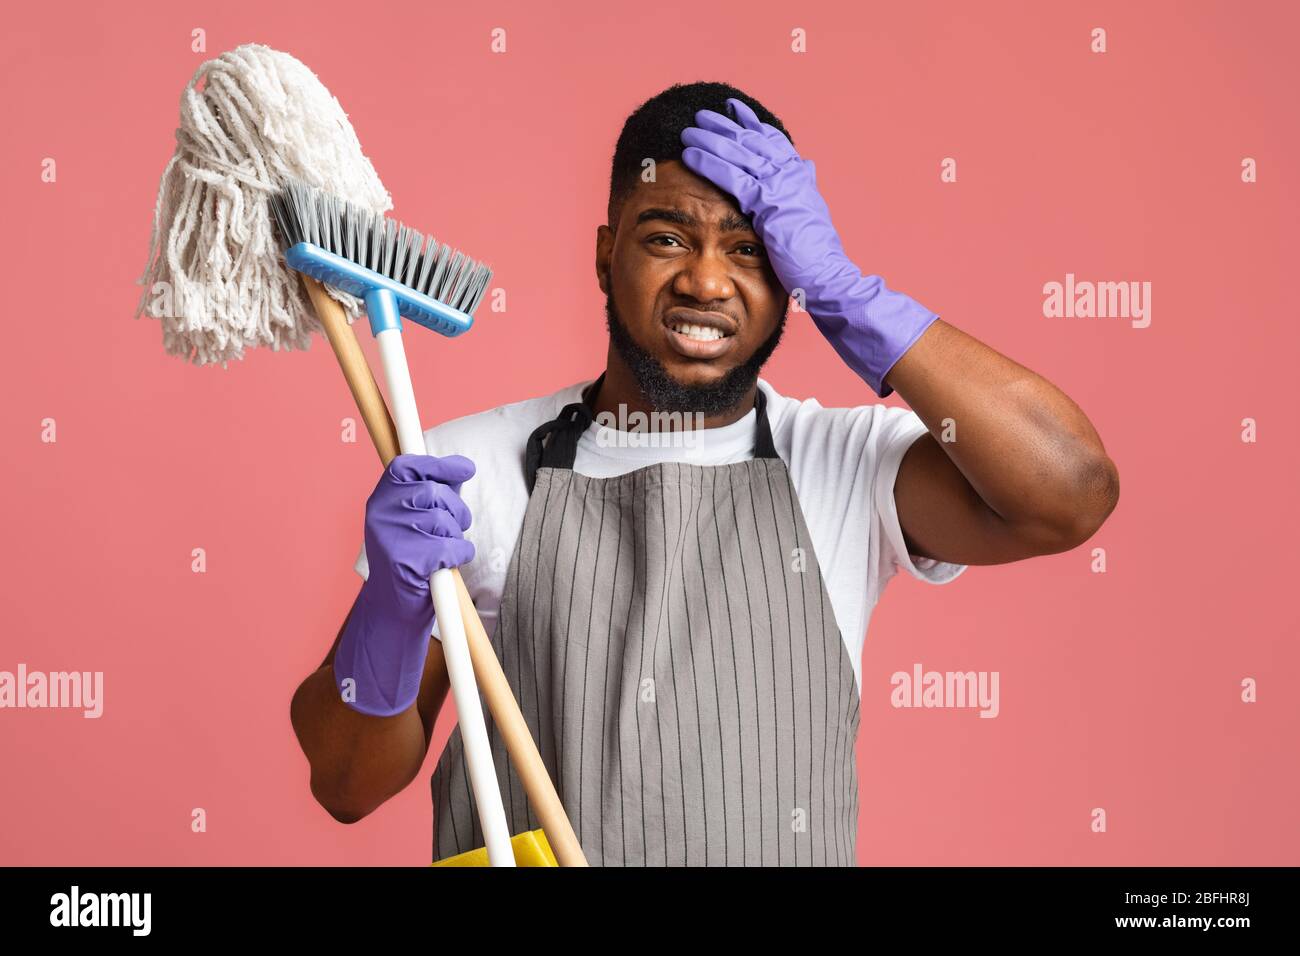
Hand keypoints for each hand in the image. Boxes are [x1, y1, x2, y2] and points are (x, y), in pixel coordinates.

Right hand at [334, 453, 475, 716]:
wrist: (393, 609)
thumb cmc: (411, 559)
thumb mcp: (417, 520)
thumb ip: (436, 492)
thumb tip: (463, 468)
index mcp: (380, 500)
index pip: (407, 466)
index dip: (438, 465)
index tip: (466, 469)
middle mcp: (379, 514)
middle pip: (433, 492)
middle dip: (456, 509)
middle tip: (457, 526)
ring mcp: (389, 537)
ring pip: (444, 520)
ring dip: (456, 536)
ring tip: (445, 550)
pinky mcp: (405, 561)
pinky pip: (449, 547)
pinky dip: (459, 555)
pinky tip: (447, 565)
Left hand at [680, 98, 937, 396]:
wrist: (826, 277)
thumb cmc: (815, 261)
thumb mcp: (806, 220)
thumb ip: (798, 197)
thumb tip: (801, 175)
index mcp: (800, 179)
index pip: (773, 143)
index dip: (753, 125)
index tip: (735, 111)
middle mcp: (792, 176)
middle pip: (753, 141)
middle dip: (726, 126)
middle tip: (703, 114)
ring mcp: (781, 188)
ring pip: (740, 153)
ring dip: (712, 138)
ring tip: (689, 129)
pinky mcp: (768, 204)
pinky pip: (733, 176)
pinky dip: (710, 162)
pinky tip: (691, 154)